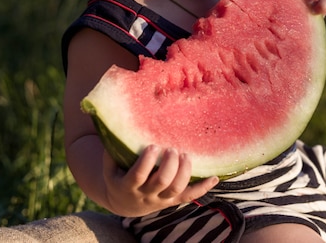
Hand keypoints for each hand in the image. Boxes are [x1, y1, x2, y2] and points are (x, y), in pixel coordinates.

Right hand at [102, 145, 218, 216]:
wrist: (124, 202)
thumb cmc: (118, 175)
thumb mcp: (110, 165)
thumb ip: (111, 148)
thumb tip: (116, 122)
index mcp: (128, 185)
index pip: (138, 175)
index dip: (146, 161)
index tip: (153, 146)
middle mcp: (146, 194)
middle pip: (161, 182)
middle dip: (169, 164)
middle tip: (172, 149)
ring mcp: (161, 199)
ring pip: (176, 189)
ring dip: (184, 172)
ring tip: (185, 155)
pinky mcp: (173, 200)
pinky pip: (190, 196)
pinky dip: (203, 188)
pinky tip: (215, 177)